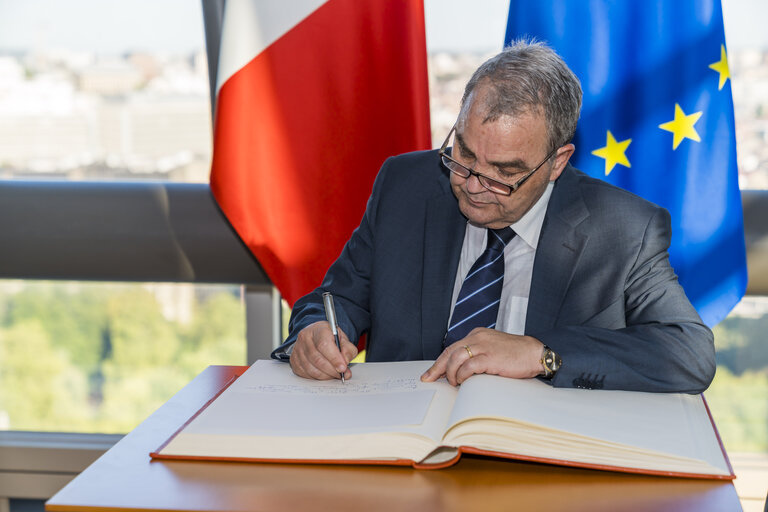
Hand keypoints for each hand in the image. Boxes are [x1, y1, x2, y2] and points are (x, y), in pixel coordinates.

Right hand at [290, 321, 357, 380]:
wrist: (316, 335)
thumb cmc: (329, 337)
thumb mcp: (343, 338)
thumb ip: (348, 349)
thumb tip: (345, 361)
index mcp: (318, 329)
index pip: (324, 345)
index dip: (334, 359)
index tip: (343, 368)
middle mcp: (305, 337)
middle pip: (317, 359)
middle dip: (332, 370)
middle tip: (342, 374)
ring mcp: (297, 349)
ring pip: (311, 369)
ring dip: (326, 376)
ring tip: (335, 374)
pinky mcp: (294, 360)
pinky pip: (305, 373)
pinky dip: (317, 377)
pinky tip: (325, 374)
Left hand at [421, 328, 543, 385]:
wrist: (535, 353)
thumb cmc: (515, 354)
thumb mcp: (492, 349)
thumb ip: (477, 355)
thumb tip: (460, 371)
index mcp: (477, 335)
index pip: (452, 348)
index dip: (440, 362)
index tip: (431, 373)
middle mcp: (477, 338)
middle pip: (449, 352)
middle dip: (437, 368)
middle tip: (429, 379)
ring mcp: (483, 346)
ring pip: (456, 358)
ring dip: (451, 373)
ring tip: (453, 382)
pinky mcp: (490, 357)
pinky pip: (469, 366)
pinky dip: (463, 375)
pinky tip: (464, 381)